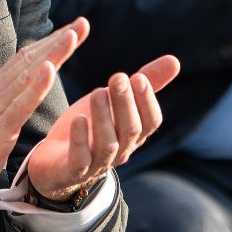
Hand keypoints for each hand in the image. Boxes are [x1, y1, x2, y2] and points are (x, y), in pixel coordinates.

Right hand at [0, 20, 85, 224]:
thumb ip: (4, 104)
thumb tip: (21, 93)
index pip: (26, 59)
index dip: (50, 43)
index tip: (73, 30)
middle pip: (30, 59)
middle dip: (58, 40)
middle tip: (83, 23)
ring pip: (28, 74)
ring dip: (53, 53)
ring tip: (73, 35)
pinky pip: (20, 104)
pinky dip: (37, 85)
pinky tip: (51, 69)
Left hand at [28, 51, 180, 202]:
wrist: (56, 159)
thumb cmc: (93, 124)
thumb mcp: (116, 100)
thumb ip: (145, 83)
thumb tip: (175, 61)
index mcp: (133, 134)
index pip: (150, 122)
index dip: (147, 101)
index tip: (138, 77)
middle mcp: (121, 151)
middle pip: (130, 130)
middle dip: (125, 103)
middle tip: (117, 78)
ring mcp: (97, 163)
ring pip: (108, 145)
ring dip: (104, 117)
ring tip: (97, 92)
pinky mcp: (73, 171)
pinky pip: (80, 159)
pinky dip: (81, 140)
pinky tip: (78, 119)